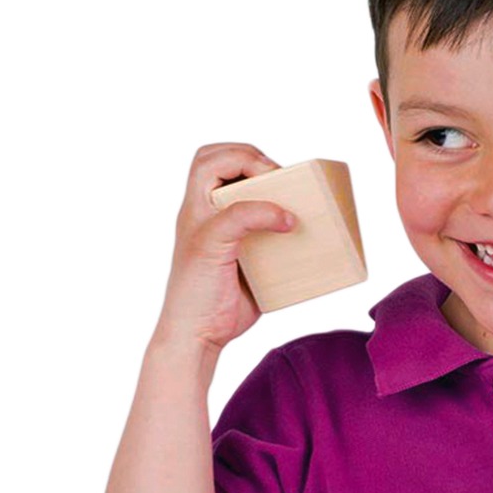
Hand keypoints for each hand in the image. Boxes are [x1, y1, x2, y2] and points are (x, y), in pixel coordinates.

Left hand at [154, 143, 294, 353]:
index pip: (212, 160)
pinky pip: (270, 228)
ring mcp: (234, 234)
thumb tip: (285, 213)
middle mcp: (214, 214)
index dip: (241, 158)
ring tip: (293, 200)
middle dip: (256, 163)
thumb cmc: (194, 290)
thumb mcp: (212, 245)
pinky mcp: (254, 255)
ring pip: (251, 194)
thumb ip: (242, 218)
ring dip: (273, 191)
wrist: (200, 334)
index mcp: (197, 206)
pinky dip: (284, 223)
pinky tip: (298, 232)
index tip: (267, 178)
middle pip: (229, 166)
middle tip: (280, 179)